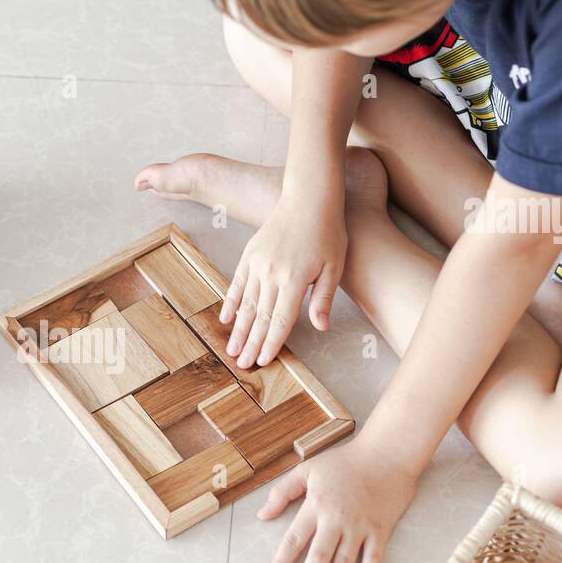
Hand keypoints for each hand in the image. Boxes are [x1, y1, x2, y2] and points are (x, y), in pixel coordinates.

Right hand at [222, 195, 344, 368]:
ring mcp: (258, 264)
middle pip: (260, 317)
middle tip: (242, 365)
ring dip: (238, 329)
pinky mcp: (250, 254)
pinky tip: (226, 318)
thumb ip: (324, 298)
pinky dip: (232, 302)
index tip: (263, 361)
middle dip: (251, 343)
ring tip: (232, 349)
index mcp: (295, 280)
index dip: (271, 343)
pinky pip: (238, 283)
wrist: (308, 197)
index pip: (281, 320)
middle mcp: (273, 274)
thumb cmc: (328, 231)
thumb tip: (321, 327)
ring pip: (247, 304)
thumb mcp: (335, 266)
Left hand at [257, 437, 418, 562]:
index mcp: (316, 505)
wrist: (387, 454)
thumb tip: (261, 515)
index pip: (294, 540)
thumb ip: (282, 492)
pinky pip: (372, 561)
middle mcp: (337, 520)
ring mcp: (360, 527)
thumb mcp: (308, 470)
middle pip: (318, 558)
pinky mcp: (381, 532)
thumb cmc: (345, 462)